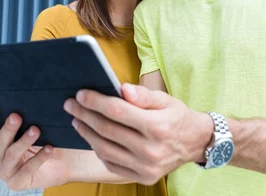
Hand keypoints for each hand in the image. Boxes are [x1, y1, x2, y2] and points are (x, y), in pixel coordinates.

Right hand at [0, 107, 65, 190]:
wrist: (66, 162)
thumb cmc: (49, 141)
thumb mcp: (38, 127)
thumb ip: (29, 118)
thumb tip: (28, 103)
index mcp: (0, 140)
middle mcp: (0, 155)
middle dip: (8, 128)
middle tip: (16, 117)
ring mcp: (7, 170)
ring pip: (11, 154)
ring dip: (23, 141)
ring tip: (35, 130)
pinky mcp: (17, 182)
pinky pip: (27, 169)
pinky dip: (39, 157)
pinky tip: (49, 148)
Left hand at [64, 83, 212, 184]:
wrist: (195, 143)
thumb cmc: (177, 116)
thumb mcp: (165, 99)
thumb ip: (142, 95)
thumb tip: (121, 88)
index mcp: (158, 127)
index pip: (118, 112)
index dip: (96, 102)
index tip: (81, 93)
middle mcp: (151, 150)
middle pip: (108, 130)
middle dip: (85, 115)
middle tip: (71, 104)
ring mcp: (145, 167)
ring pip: (105, 149)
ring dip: (86, 133)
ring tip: (77, 120)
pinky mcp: (142, 178)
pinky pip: (112, 164)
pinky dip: (98, 149)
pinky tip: (91, 136)